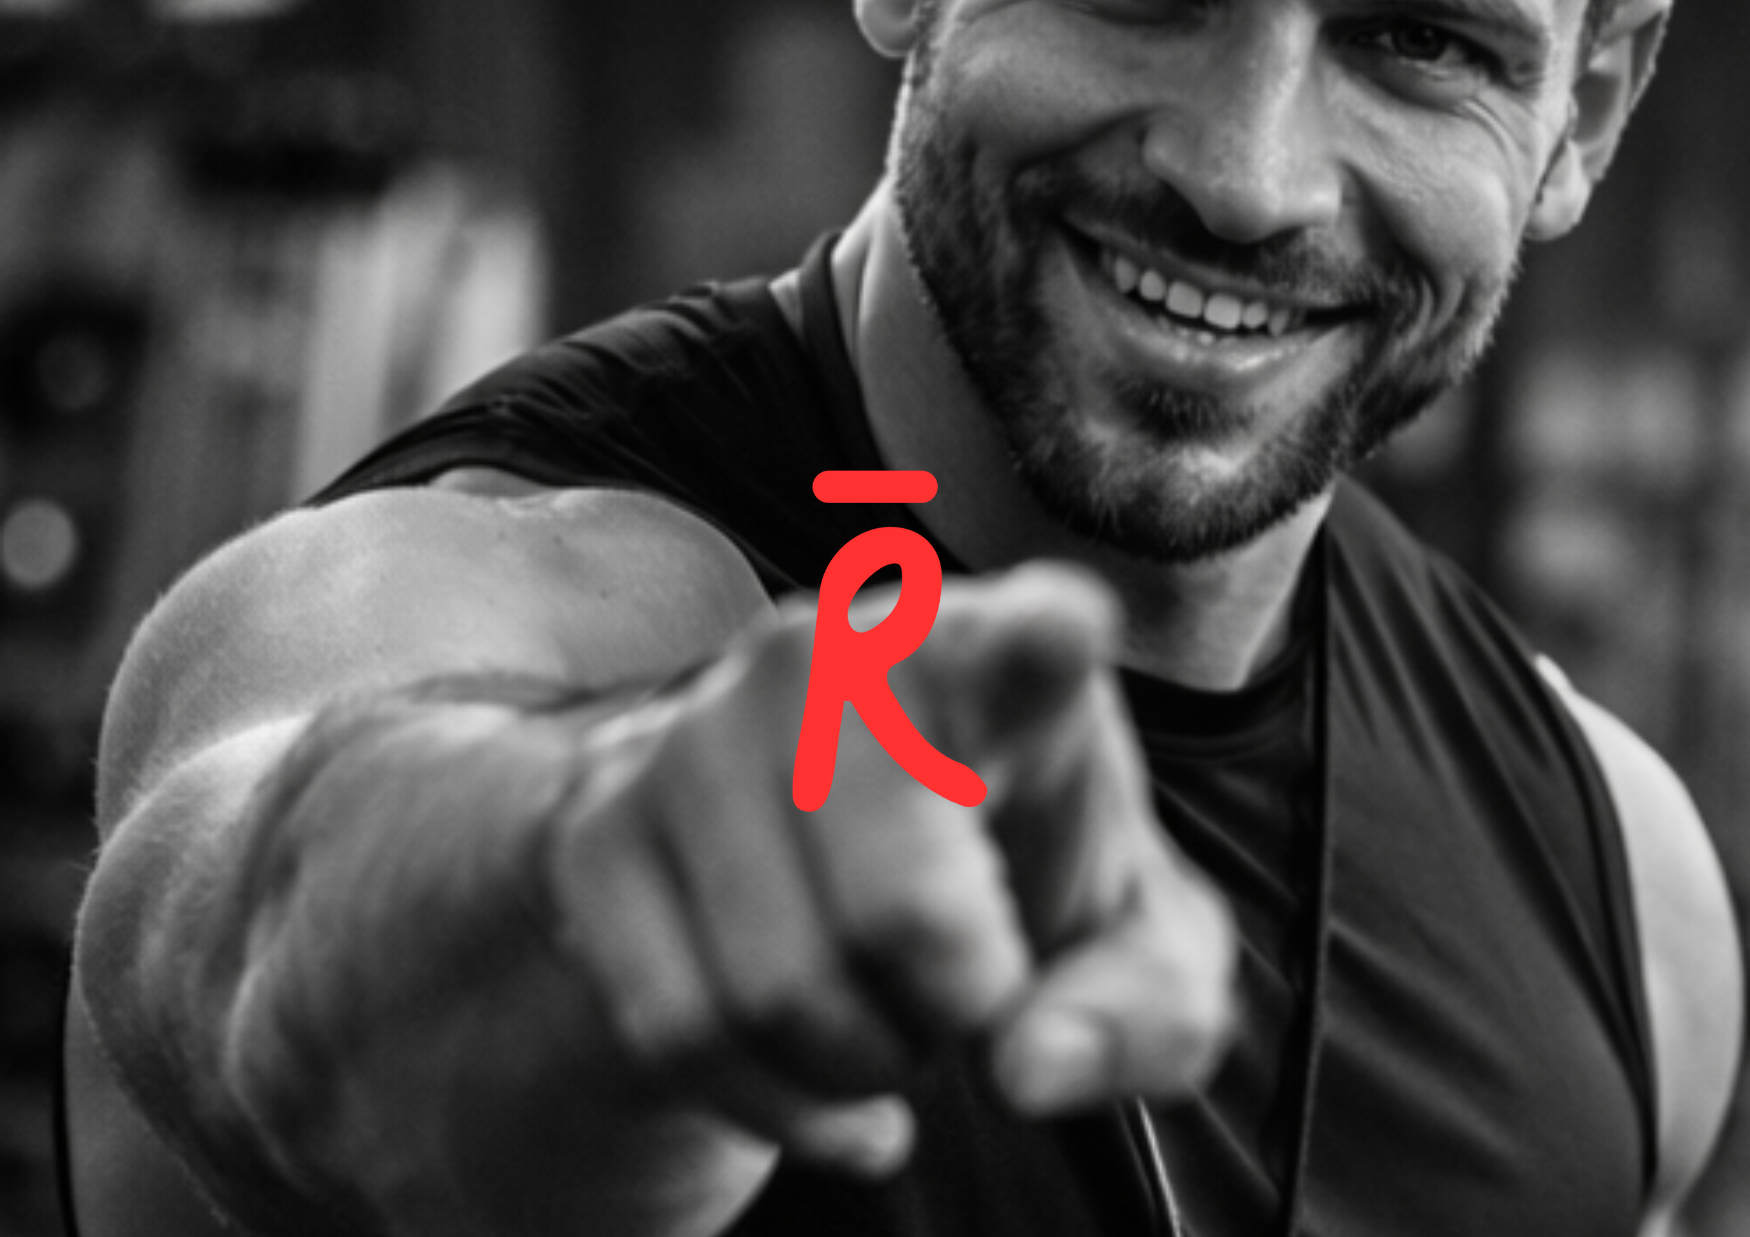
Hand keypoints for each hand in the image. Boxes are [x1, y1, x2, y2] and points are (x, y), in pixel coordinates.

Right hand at [545, 561, 1237, 1176]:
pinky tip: (816, 1079)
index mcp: (997, 659)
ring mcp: (698, 725)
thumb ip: (1142, 1010)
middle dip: (949, 1016)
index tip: (1069, 629)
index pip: (1031, 635)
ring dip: (854, 1064)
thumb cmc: (1017, 886)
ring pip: (775, 989)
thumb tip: (1029, 1064)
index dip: (1047, 640)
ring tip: (887, 1022)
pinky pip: (675, 1029)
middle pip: (901, 914)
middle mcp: (833, 656)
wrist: (840, 874)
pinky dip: (764, 1100)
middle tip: (964, 999)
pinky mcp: (600, 816)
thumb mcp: (1132, 954)